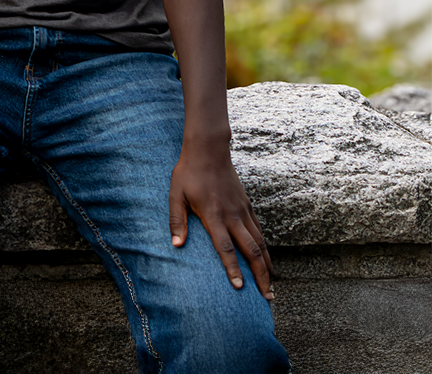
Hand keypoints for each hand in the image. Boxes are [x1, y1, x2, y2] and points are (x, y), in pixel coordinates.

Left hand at [169, 139, 272, 298]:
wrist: (208, 150)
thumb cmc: (188, 172)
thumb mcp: (175, 194)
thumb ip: (177, 220)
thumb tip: (176, 245)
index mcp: (213, 215)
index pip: (225, 248)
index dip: (233, 269)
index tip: (240, 288)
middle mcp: (232, 216)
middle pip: (251, 250)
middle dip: (260, 276)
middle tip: (267, 297)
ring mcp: (242, 211)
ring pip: (260, 243)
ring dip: (267, 266)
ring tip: (272, 286)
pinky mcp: (247, 206)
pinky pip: (260, 231)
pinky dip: (266, 248)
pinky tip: (268, 260)